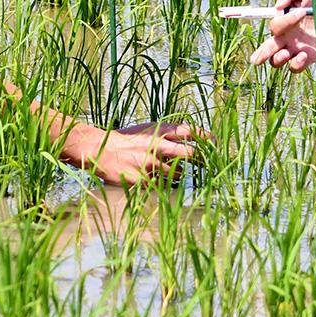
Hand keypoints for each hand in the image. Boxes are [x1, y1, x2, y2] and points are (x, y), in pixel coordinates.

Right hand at [69, 121, 207, 185]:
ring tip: (164, 171)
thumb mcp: (147, 131)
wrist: (100, 149)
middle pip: (191, 154)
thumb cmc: (126, 140)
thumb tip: (189, 144)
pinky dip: (158, 183)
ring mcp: (151, 164)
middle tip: (207, 164)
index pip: (190, 132)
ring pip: (177, 174)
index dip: (205, 137)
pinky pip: (160, 185)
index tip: (215, 142)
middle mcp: (158, 146)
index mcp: (159, 131)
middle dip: (201, 159)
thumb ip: (166, 137)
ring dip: (176, 175)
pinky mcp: (143, 180)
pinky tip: (148, 178)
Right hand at [249, 0, 315, 71]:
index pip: (275, 26)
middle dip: (261, 54)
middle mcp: (287, 36)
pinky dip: (296, 64)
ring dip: (279, 59)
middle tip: (256, 60)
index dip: (285, 22)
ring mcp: (297, 47)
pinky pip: (296, 67)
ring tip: (288, 52)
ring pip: (278, 60)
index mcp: (283, 20)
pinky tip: (303, 55)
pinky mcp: (310, 56)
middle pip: (268, 49)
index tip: (302, 12)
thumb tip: (277, 6)